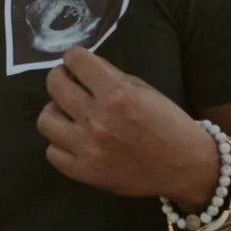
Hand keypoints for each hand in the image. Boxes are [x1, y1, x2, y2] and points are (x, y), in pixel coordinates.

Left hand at [37, 47, 221, 203]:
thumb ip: (110, 76)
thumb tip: (80, 65)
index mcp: (116, 94)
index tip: (76, 63)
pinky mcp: (85, 173)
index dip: (73, 57)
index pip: (74, 60)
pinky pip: (52, 153)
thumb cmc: (167, 123)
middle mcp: (98, 120)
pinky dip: (61, 144)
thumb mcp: (144, 90)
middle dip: (60, 78)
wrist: (184, 165)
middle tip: (69, 83)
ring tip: (69, 114)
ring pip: (46, 120)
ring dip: (56, 112)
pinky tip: (75, 140)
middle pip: (54, 85)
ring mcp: (89, 148)